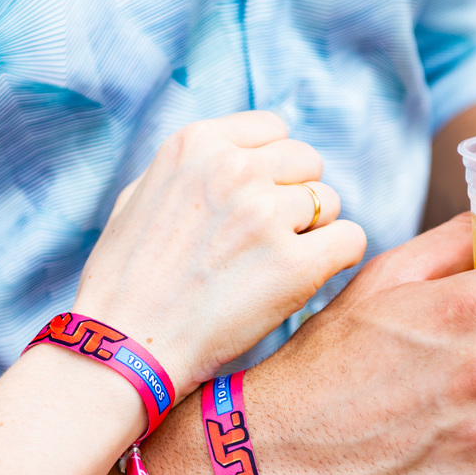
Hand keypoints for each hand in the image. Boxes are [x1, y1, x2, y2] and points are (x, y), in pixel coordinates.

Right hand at [73, 111, 365, 397]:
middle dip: (294, 197)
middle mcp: (233, 170)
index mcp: (196, 144)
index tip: (256, 201)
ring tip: (272, 266)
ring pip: (330, 202)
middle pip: (308, 162)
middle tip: (266, 240)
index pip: (275, 129)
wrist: (124, 345)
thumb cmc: (125, 281)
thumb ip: (192, 167)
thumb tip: (238, 154)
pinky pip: (351, 240)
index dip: (272, 168)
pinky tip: (308, 279)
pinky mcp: (293, 265)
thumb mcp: (140, 195)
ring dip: (311, 233)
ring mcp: (264, 215)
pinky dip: (338, 259)